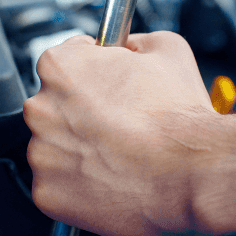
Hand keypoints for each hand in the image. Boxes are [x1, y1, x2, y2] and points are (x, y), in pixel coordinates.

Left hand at [23, 32, 224, 235]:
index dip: (92, 74)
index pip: (65, 62)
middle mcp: (40, 108)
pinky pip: (57, 186)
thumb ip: (135, 41)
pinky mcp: (47, 193)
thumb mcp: (167, 49)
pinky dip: (78, 186)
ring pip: (53, 149)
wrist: (195, 172)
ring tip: (117, 154)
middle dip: (81, 114)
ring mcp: (40, 154)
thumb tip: (129, 48)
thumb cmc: (179, 116)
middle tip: (117, 125)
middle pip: (55, 107)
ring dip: (77, 151)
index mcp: (60, 66)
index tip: (108, 88)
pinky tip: (109, 178)